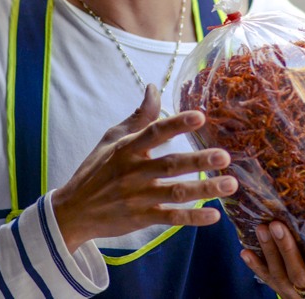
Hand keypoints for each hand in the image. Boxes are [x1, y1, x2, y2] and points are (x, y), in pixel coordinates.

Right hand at [52, 84, 237, 252]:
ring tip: (230, 184)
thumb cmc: (96, 170)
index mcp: (127, 149)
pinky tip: (213, 215)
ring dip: (204, 189)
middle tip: (224, 156)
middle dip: (198, 160)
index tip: (200, 116)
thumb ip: (138, 116)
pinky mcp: (141, 218)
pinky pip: (171, 217)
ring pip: (176, 192)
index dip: (177, 124)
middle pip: (170, 165)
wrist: (74, 210)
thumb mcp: (112, 139)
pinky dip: (192, 217)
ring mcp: (138, 197)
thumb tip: (153, 87)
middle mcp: (133, 172)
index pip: (154, 132)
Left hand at [241, 222, 304, 298]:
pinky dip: (256, 266)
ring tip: (261, 229)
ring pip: (281, 278)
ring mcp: (299, 296)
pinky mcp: (284, 293)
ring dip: (269, 253)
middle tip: (277, 225)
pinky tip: (245, 252)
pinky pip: (268, 281)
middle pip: (301, 277)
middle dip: (288, 251)